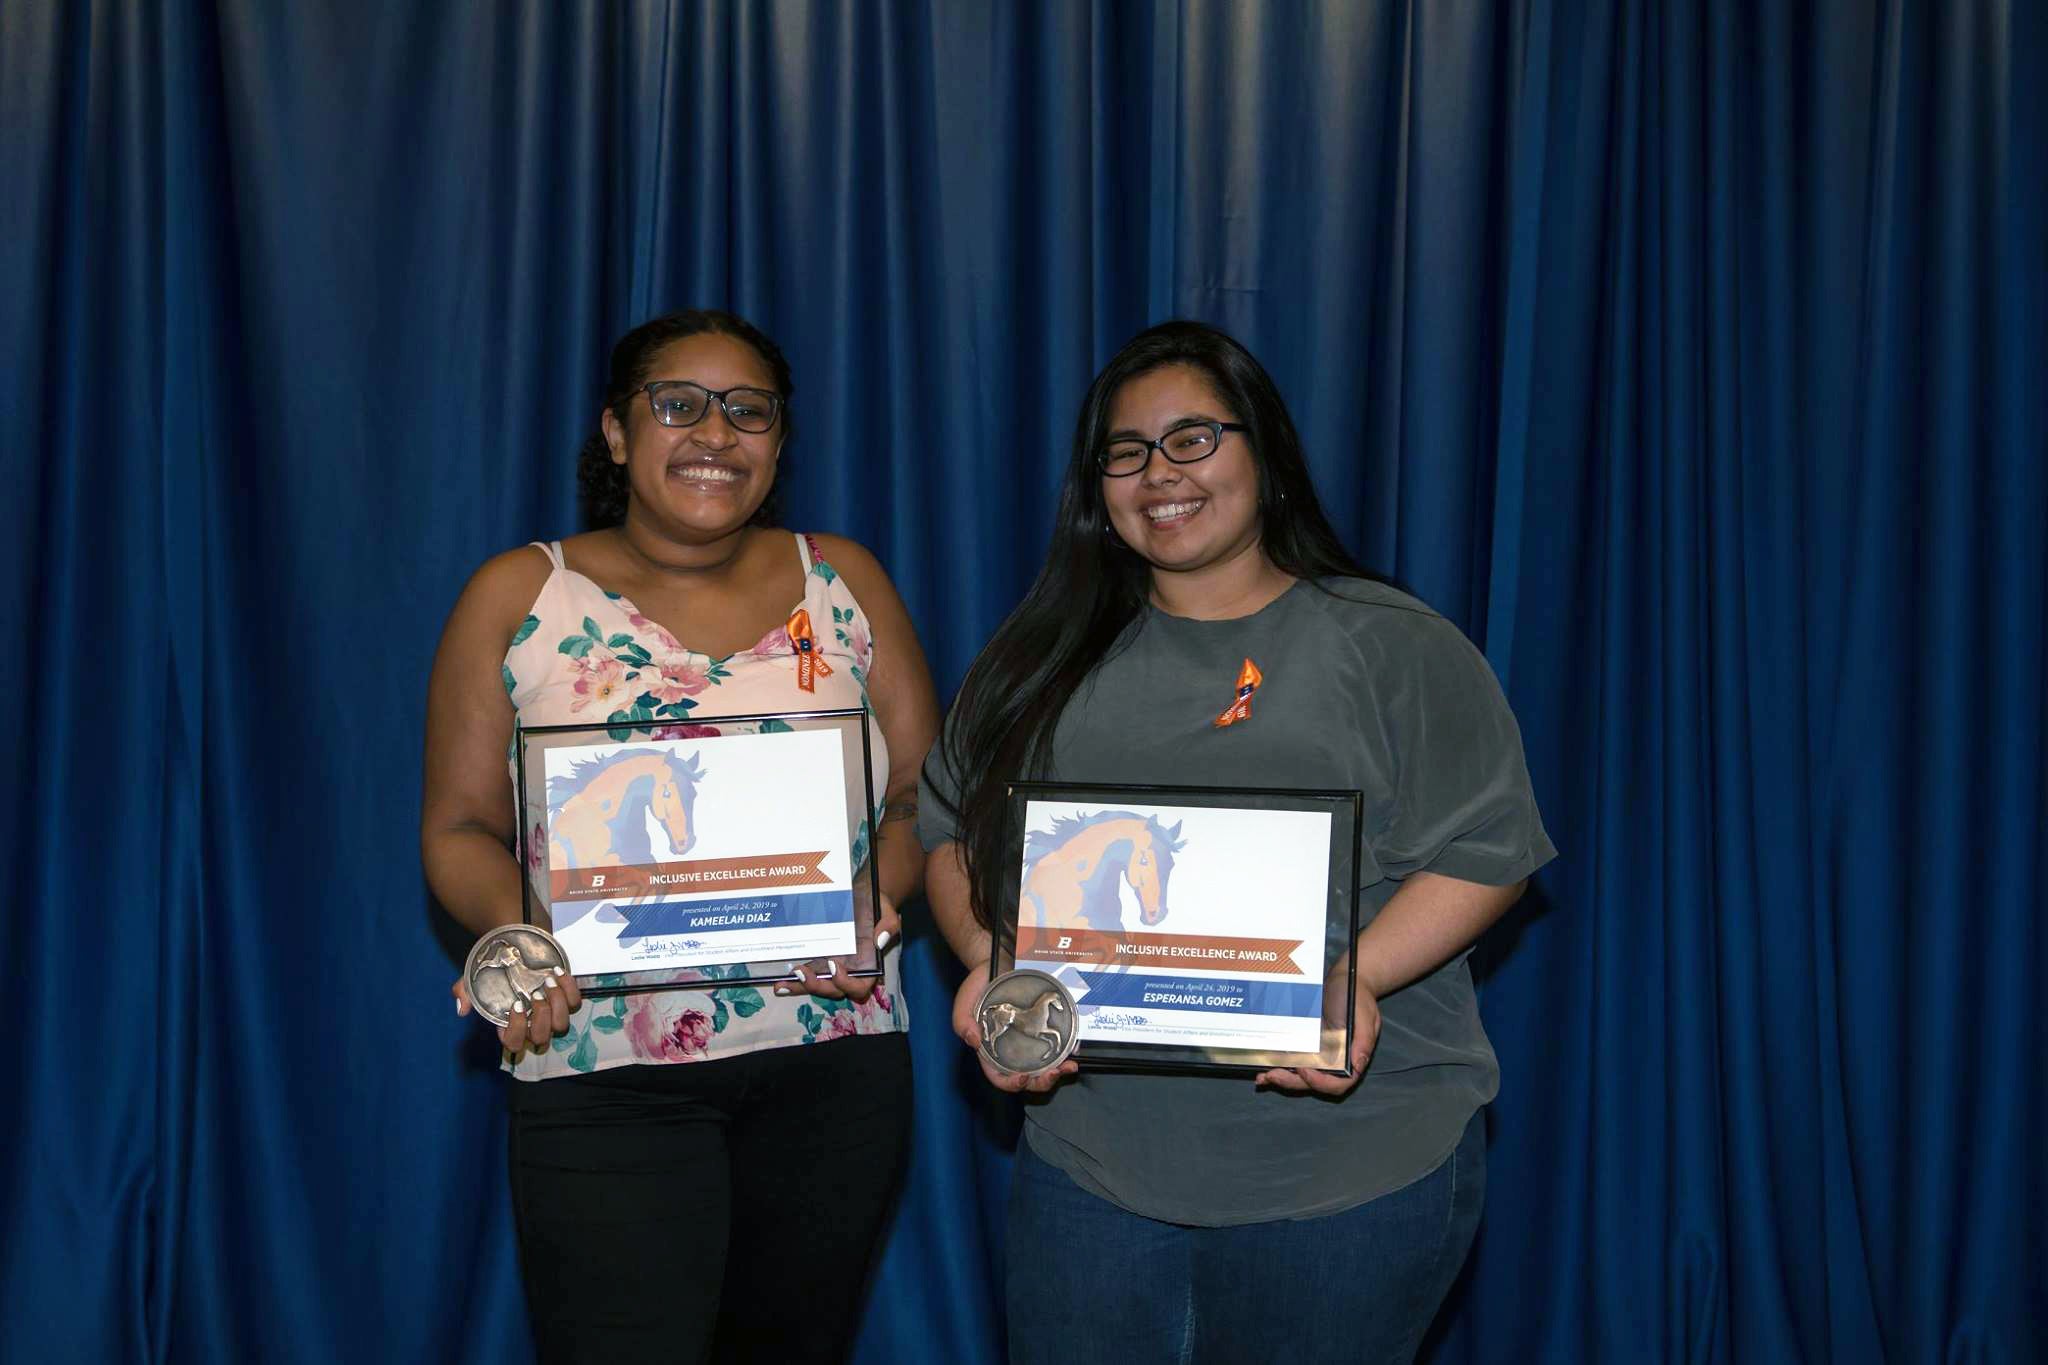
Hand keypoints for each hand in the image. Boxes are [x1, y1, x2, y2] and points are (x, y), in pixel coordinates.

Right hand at [452, 965, 582, 1057]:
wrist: (514, 950)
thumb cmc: (494, 971)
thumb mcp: (474, 980)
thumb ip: (465, 993)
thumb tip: (462, 1010)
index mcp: (510, 1025)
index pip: (513, 1043)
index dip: (516, 1029)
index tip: (516, 1005)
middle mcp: (533, 1024)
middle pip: (541, 1039)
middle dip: (541, 1018)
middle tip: (535, 994)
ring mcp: (551, 1014)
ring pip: (562, 1025)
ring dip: (558, 1004)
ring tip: (548, 982)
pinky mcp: (566, 999)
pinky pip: (575, 1002)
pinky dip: (569, 988)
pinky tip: (558, 972)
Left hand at [775, 892, 901, 1003]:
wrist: (862, 894)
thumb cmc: (876, 904)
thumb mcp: (888, 911)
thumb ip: (889, 925)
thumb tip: (879, 941)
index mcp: (868, 965)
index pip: (859, 987)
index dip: (846, 983)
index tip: (833, 966)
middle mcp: (849, 969)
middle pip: (833, 990)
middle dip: (817, 986)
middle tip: (802, 972)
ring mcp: (831, 965)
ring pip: (817, 985)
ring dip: (800, 987)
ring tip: (782, 984)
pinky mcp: (818, 957)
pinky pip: (807, 972)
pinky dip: (794, 979)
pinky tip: (777, 978)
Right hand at [952, 960, 1076, 1094]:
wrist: (997, 963)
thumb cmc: (979, 987)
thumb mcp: (964, 1003)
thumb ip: (963, 1023)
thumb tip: (974, 1042)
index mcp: (991, 1051)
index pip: (1000, 1077)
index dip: (1011, 1083)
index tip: (1023, 1076)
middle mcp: (1010, 1051)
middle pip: (1027, 1078)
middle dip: (1042, 1081)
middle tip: (1055, 1073)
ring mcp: (1027, 1041)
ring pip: (1043, 1066)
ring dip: (1058, 1071)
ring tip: (1069, 1066)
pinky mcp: (1041, 1028)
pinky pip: (1054, 1044)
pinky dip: (1065, 1050)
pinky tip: (1074, 1049)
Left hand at [1254, 986, 1380, 1096]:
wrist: (1345, 980)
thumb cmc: (1358, 998)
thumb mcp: (1366, 1017)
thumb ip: (1363, 1042)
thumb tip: (1358, 1064)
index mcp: (1350, 1060)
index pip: (1337, 1084)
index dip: (1320, 1083)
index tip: (1305, 1071)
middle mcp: (1332, 1062)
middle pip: (1312, 1082)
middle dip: (1291, 1082)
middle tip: (1273, 1076)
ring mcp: (1316, 1054)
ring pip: (1297, 1074)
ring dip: (1280, 1077)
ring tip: (1263, 1077)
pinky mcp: (1303, 1043)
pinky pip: (1289, 1057)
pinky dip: (1276, 1063)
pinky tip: (1262, 1063)